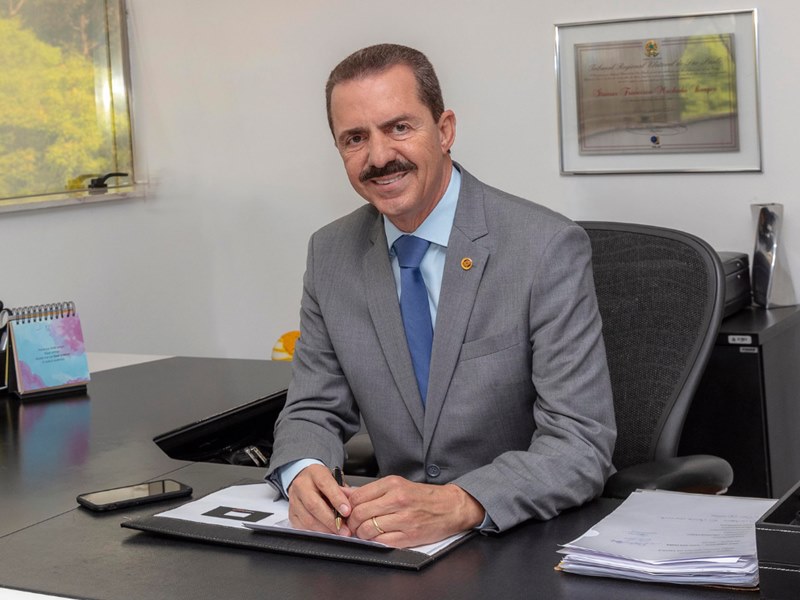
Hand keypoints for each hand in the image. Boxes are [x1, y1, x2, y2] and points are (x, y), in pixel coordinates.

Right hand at [286, 464, 351, 535]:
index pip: (325, 484)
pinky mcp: (291, 513)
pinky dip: (316, 532)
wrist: (306, 480)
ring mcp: (294, 500)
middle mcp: (301, 485)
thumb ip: (345, 491)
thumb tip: (354, 506)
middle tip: (344, 529)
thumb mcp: (336, 480)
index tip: (347, 511)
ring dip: (325, 529)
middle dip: (331, 520)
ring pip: (307, 518)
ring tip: (338, 533)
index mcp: (315, 473)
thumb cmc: (323, 482)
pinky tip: (326, 533)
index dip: (337, 499)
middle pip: (314, 505)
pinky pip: (302, 526)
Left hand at [344, 476, 484, 547]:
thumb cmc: (424, 497)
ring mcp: (404, 518)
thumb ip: (372, 491)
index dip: (347, 507)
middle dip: (351, 523)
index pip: (357, 496)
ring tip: (365, 532)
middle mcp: (398, 499)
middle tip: (353, 525)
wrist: (451, 507)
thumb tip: (346, 493)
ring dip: (362, 534)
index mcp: (393, 484)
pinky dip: (375, 542)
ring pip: (368, 529)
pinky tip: (378, 538)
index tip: (347, 512)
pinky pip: (382, 542)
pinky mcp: (409, 535)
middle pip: (359, 513)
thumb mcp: (398, 485)